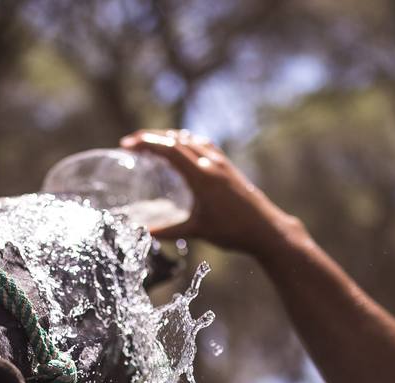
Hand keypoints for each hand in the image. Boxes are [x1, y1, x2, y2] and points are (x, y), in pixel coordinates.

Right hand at [120, 129, 302, 259]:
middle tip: (133, 143)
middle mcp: (212, 163)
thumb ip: (170, 231)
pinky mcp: (229, 168)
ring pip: (191, 140)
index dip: (146, 143)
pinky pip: (203, 145)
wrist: (266, 230)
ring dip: (170, 138)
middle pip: (177, 139)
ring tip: (153, 144)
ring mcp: (222, 163)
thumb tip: (145, 232)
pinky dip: (187, 143)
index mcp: (202, 175)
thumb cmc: (233, 231)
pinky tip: (182, 150)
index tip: (127, 144)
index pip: (169, 149)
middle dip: (153, 138)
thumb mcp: (197, 231)